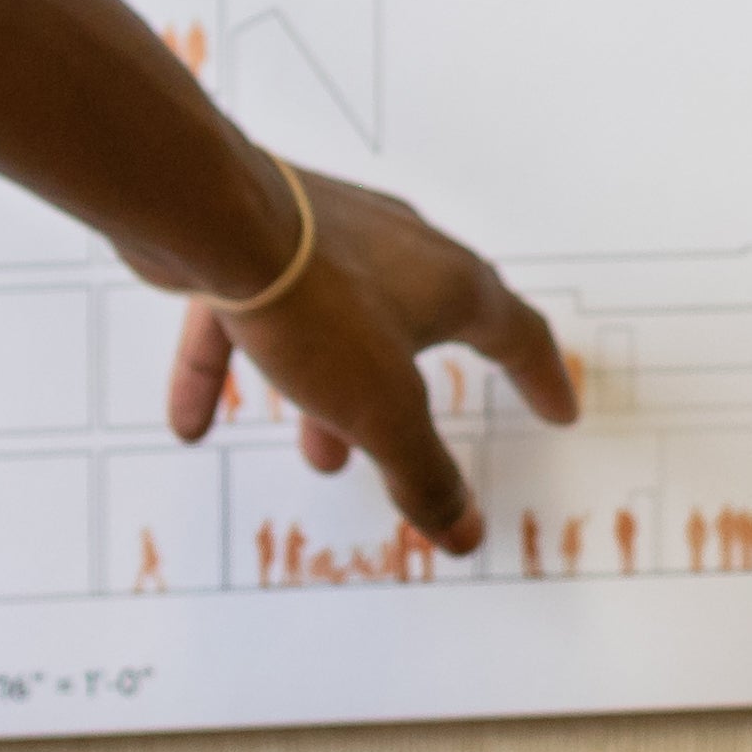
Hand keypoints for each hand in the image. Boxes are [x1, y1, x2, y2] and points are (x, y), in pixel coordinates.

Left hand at [168, 172, 576, 556]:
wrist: (213, 219)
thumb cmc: (317, 304)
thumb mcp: (382, 411)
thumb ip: (424, 474)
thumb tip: (466, 533)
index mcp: (449, 283)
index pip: (516, 334)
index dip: (542, 379)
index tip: (559, 410)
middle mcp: (397, 252)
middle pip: (423, 328)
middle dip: (416, 397)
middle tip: (419, 437)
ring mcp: (324, 242)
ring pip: (338, 326)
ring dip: (330, 393)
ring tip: (318, 455)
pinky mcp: (254, 248)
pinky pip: (248, 320)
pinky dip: (228, 371)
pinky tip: (192, 421)